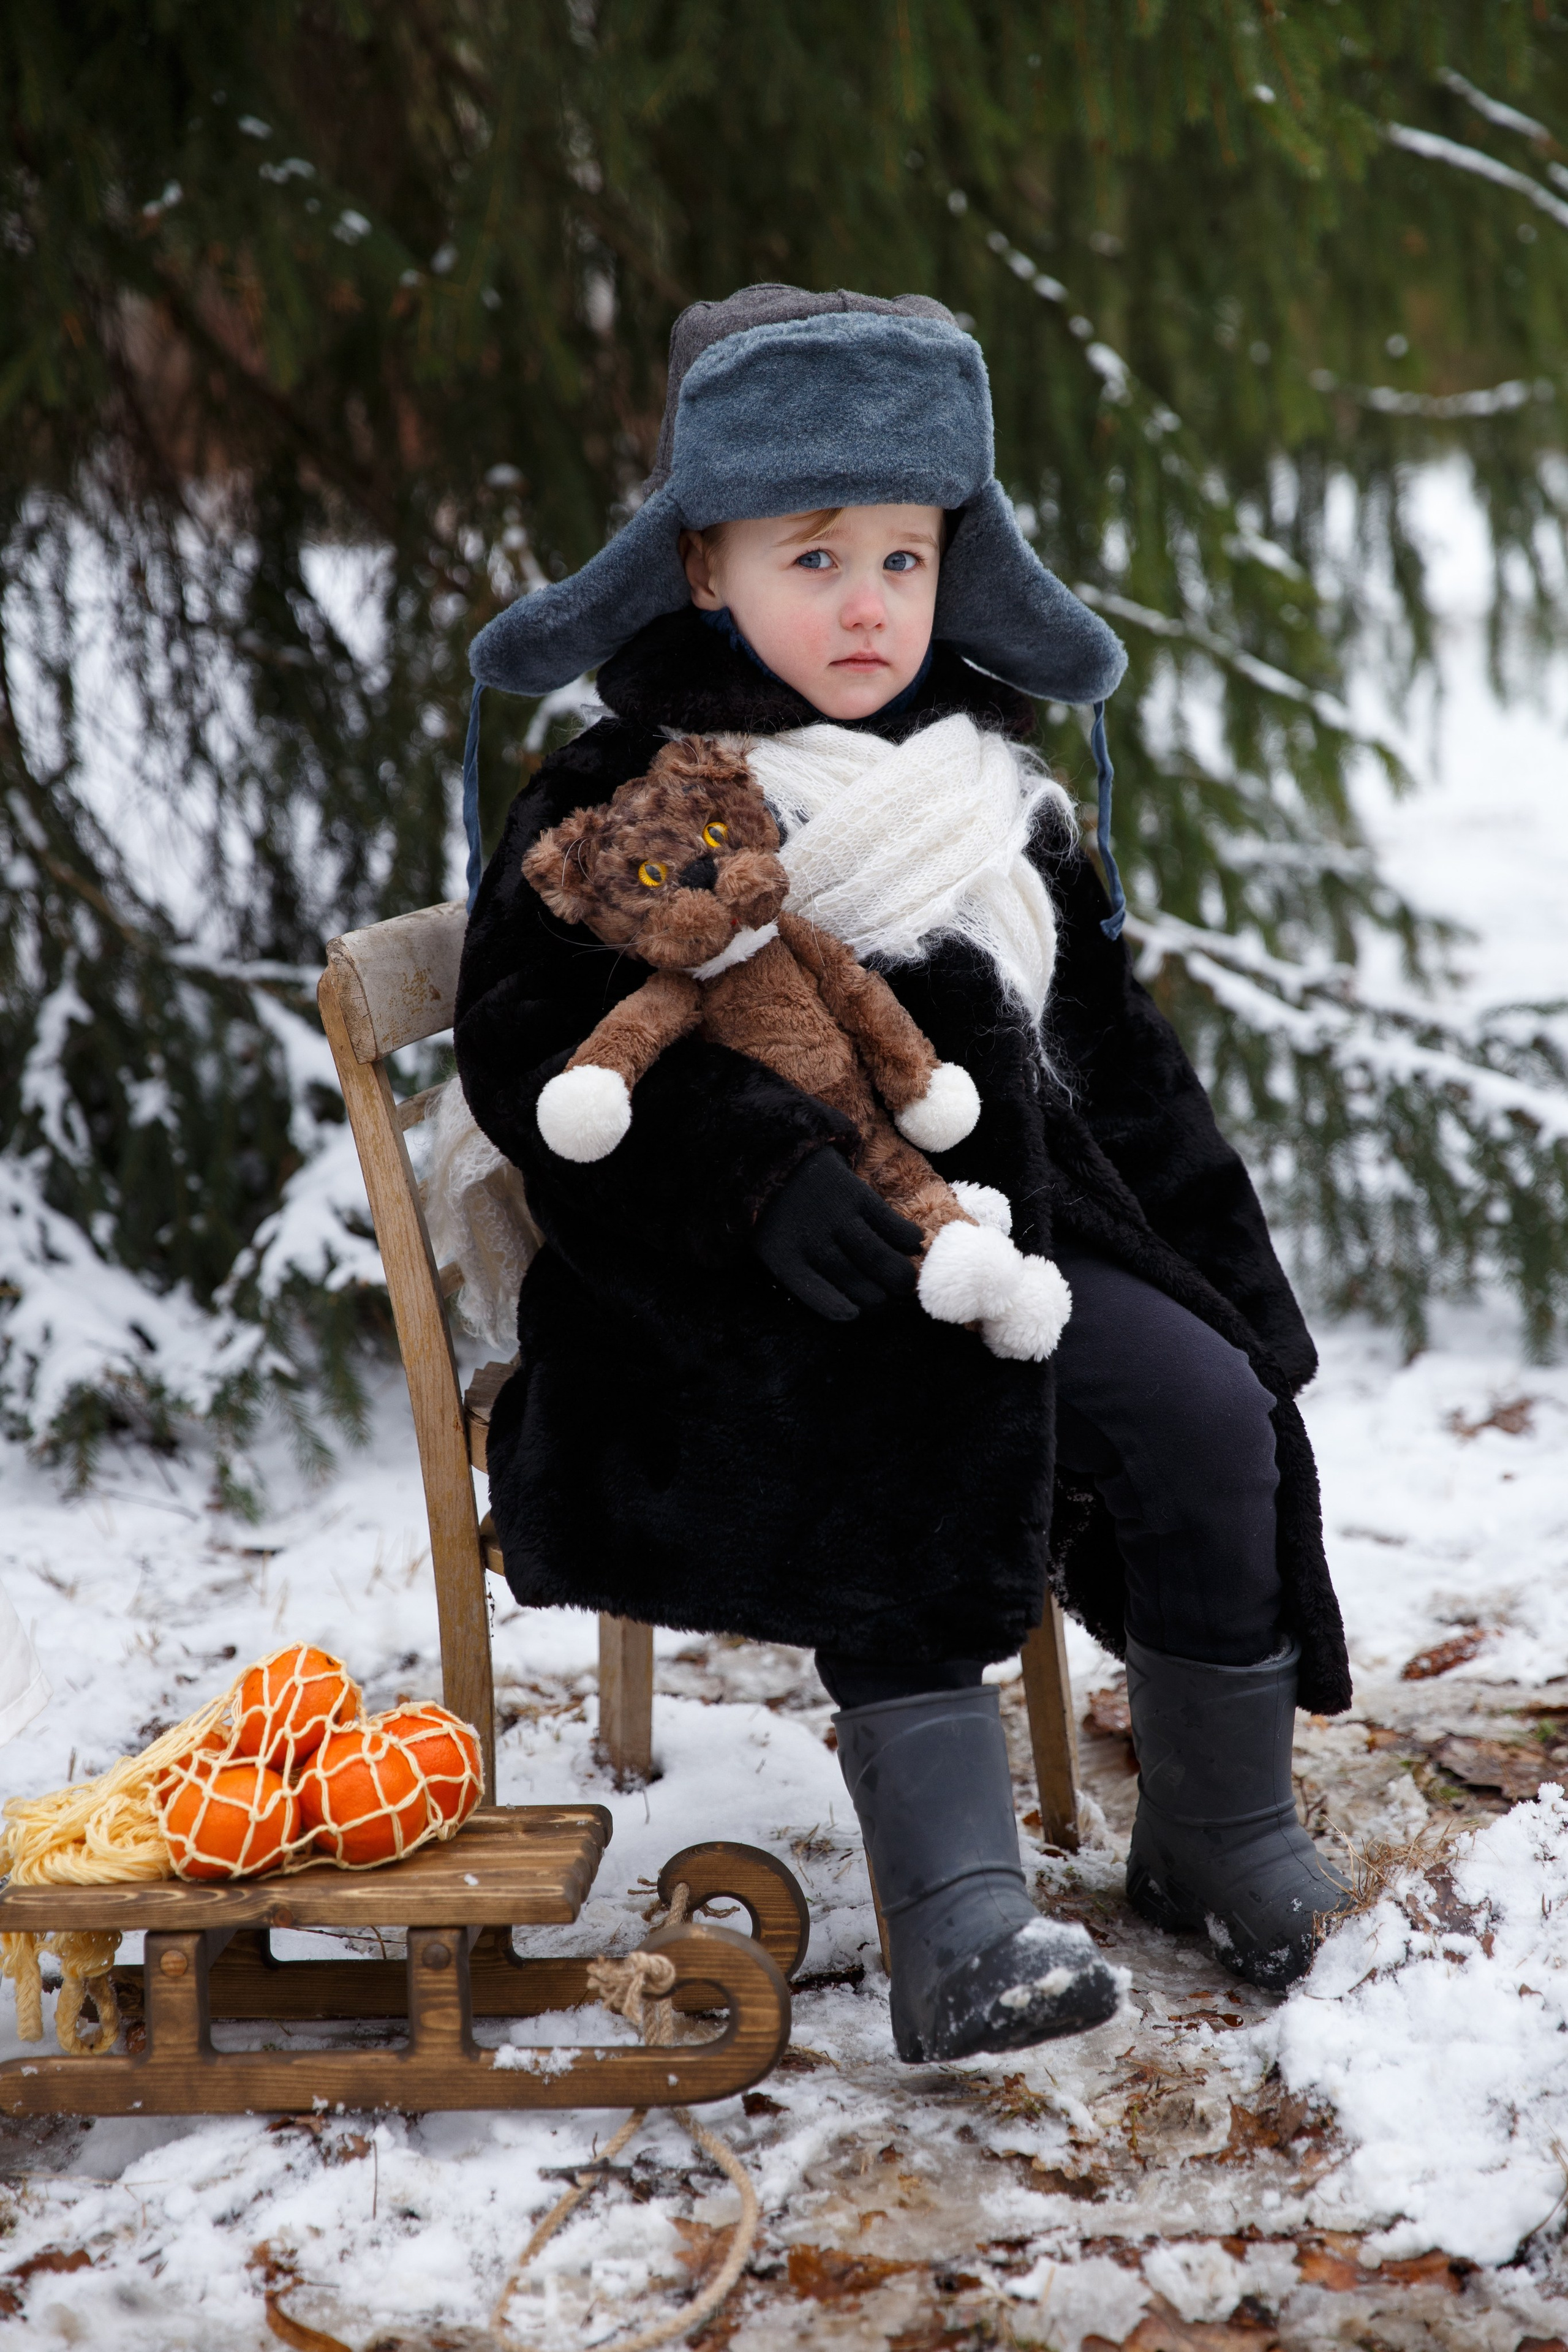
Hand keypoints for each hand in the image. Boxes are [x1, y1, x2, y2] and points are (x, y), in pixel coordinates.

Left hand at [753, 1149, 921, 1322]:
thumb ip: (803, 1277)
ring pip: (880, 1260)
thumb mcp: (773, 1248)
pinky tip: (913, 1245)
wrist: (779, 1158)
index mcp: (786, 1262)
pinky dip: (907, 1239)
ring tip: (907, 1282)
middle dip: (881, 1300)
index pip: (822, 1302)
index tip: (857, 1312)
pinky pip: (891, 1225)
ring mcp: (836, 1218)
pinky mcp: (856, 1195)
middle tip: (891, 1298)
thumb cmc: (779, 1214)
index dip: (845, 1312)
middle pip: (859, 1287)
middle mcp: (812, 1244)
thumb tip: (848, 1309)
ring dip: (902, 1277)